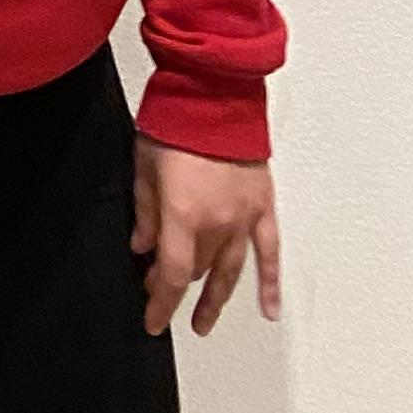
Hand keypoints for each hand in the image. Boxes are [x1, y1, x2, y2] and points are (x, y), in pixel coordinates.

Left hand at [133, 138, 280, 337]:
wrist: (214, 91)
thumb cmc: (177, 119)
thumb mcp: (145, 164)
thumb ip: (145, 212)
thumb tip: (142, 246)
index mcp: (184, 213)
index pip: (171, 275)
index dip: (160, 303)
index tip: (153, 321)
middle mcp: (218, 222)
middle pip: (196, 269)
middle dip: (175, 283)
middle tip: (159, 289)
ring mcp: (244, 216)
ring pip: (229, 271)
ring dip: (215, 298)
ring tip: (203, 321)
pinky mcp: (263, 205)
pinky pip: (269, 252)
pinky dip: (270, 283)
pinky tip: (269, 307)